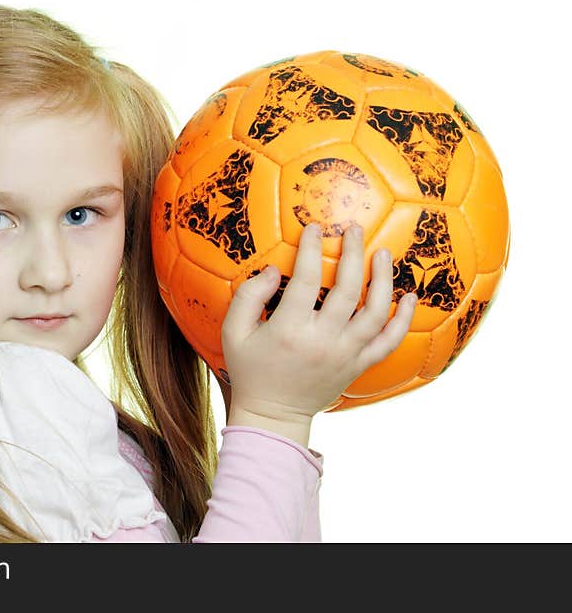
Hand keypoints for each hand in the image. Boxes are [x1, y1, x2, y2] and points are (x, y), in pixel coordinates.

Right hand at [220, 222, 416, 438]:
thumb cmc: (250, 370)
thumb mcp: (233, 332)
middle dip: (353, 253)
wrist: (273, 415)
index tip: (313, 228)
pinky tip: (409, 297)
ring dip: (383, 279)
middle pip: (348, 289)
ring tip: (382, 254)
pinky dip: (403, 319)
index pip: (306, 278)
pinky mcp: (358, 365)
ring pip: (375, 312)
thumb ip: (248, 296)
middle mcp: (323, 340)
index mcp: (289, 329)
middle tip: (353, 230)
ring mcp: (345, 354)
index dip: (311, 248)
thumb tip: (274, 270)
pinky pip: (389, 341)